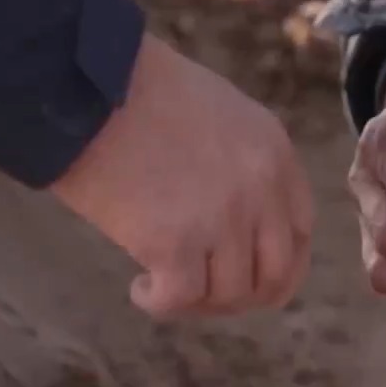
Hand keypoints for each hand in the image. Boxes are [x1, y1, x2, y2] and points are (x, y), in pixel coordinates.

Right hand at [50, 34, 313, 315]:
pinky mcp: (174, 242)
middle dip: (242, 296)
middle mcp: (261, 190)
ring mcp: (223, 218)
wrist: (84, 83)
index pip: (301, 232)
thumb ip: (244, 164)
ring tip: (163, 284)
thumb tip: (240, 220)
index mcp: (276, 155)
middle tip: (203, 292)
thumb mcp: (222, 113)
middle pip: (276, 274)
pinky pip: (181, 299)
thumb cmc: (139, 91)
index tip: (250, 274)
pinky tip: (141, 287)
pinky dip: (161, 303)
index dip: (281, 264)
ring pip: (231, 294)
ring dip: (198, 301)